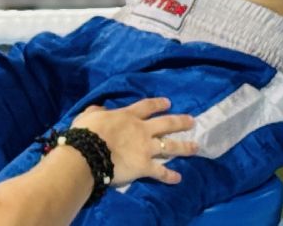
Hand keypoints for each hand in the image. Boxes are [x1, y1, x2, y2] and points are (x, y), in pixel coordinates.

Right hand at [73, 99, 195, 186]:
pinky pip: (160, 172)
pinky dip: (169, 176)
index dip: (158, 104)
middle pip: (166, 123)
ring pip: (170, 146)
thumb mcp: (89, 115)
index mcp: (128, 116)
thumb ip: (97, 111)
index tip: (168, 102)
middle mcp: (142, 130)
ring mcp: (146, 148)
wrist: (89, 152)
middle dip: (180, 122)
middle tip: (192, 121)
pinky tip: (178, 178)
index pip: (146, 107)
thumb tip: (101, 109)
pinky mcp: (145, 166)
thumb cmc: (86, 133)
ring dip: (184, 147)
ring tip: (196, 147)